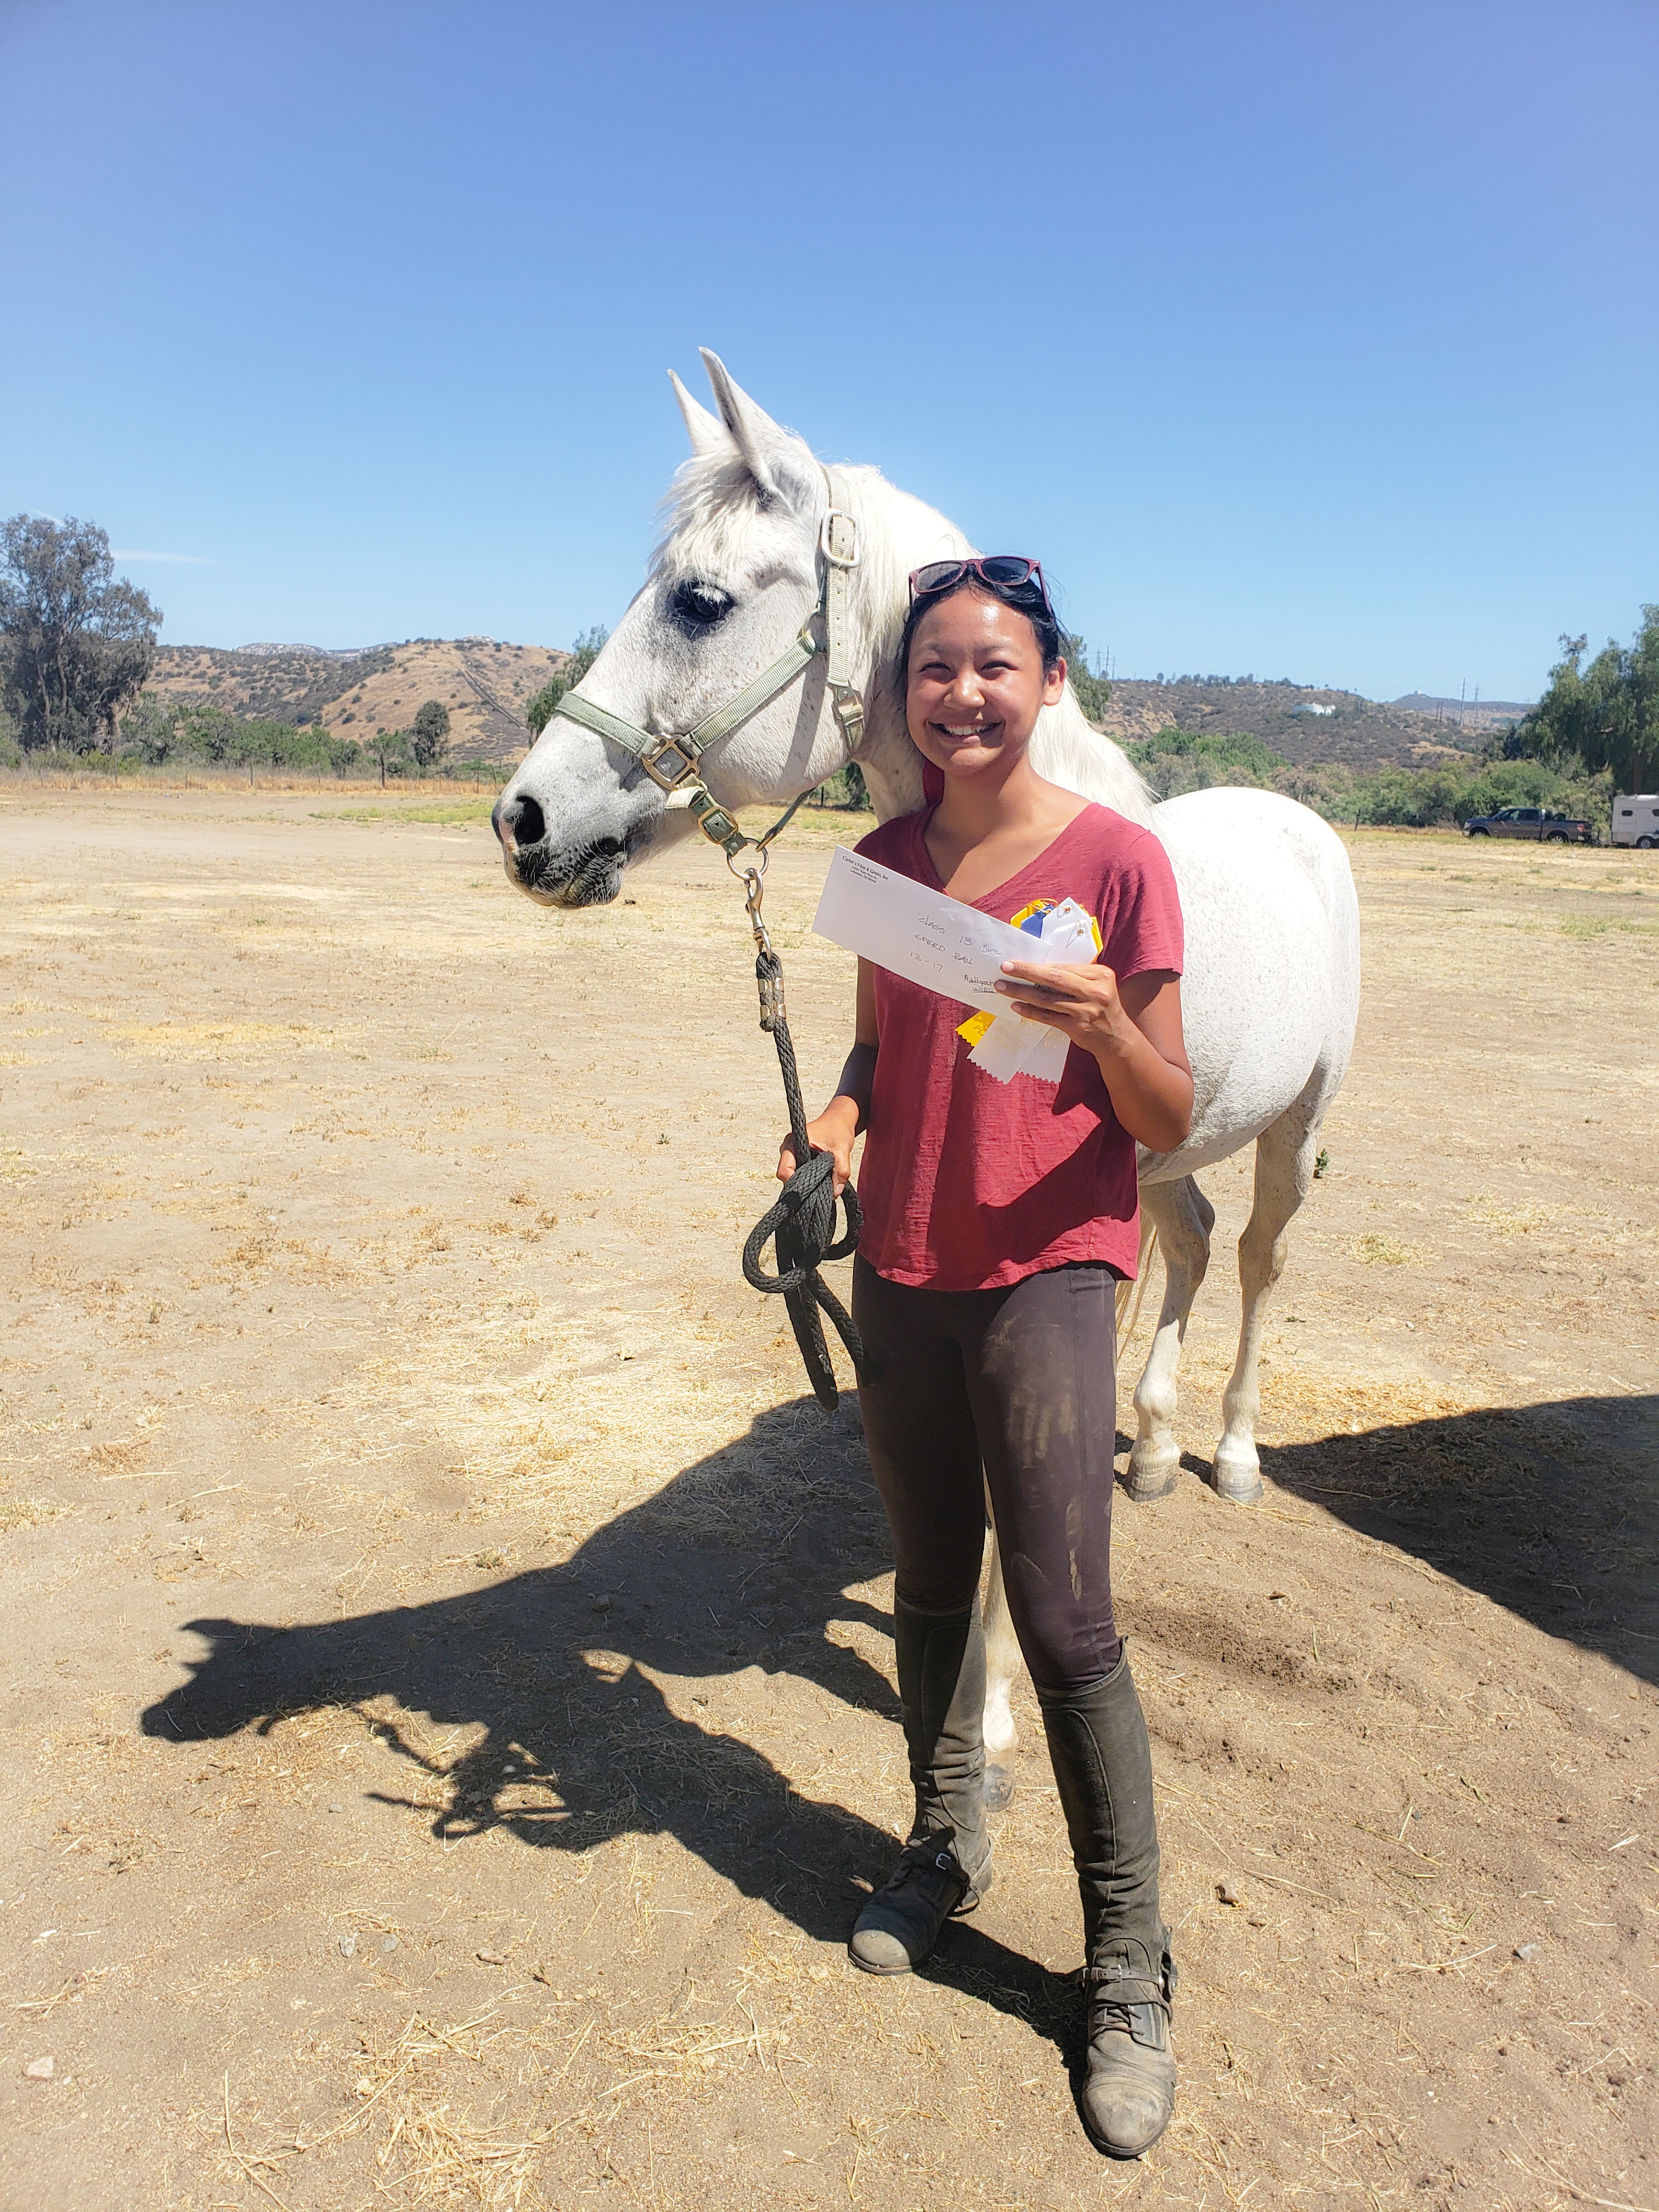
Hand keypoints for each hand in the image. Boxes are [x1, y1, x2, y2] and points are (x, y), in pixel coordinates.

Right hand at [777, 1107, 855, 1195]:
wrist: (839, 1120)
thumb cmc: (838, 1129)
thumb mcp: (842, 1149)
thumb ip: (841, 1171)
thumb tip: (834, 1192)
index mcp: (793, 1142)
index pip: (784, 1170)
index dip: (795, 1183)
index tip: (811, 1190)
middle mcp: (789, 1148)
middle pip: (786, 1175)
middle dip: (802, 1185)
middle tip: (819, 1189)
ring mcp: (792, 1153)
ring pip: (793, 1175)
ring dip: (807, 1182)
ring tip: (822, 1183)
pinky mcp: (799, 1157)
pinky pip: (799, 1172)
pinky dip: (809, 1178)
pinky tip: (821, 1180)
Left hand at [994, 957, 1129, 1053]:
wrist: (1116, 1038)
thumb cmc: (1101, 1007)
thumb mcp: (1097, 986)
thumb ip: (1075, 976)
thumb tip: (1039, 968)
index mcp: (1101, 975)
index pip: (1064, 966)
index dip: (1039, 964)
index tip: (1018, 962)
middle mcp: (1095, 991)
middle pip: (1054, 978)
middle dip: (1026, 972)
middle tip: (1005, 967)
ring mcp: (1086, 1011)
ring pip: (1047, 999)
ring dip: (1021, 992)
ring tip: (1002, 987)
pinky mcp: (1077, 1028)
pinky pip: (1048, 1017)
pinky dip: (1030, 1011)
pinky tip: (1016, 1006)